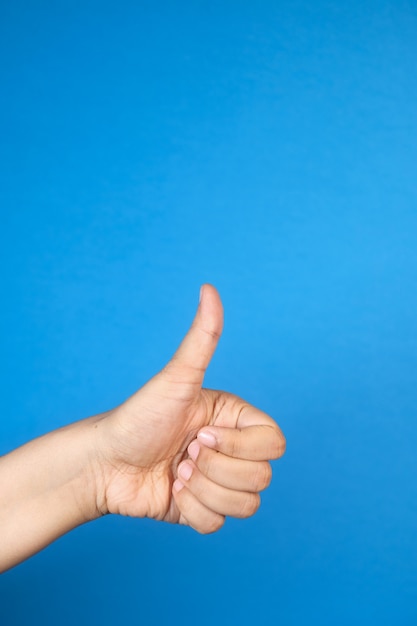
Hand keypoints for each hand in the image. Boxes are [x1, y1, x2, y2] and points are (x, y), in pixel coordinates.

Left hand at [94, 284, 285, 532]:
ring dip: (203, 490)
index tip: (201, 434)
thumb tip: (209, 288)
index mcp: (236, 421)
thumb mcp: (176, 378)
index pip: (275, 444)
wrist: (104, 463)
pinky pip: (221, 524)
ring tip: (176, 471)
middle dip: (215, 469)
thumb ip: (202, 337)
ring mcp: (220, 482)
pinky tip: (171, 492)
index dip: (239, 445)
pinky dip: (193, 511)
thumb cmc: (139, 416)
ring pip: (247, 504)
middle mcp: (233, 451)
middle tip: (183, 452)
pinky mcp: (204, 510)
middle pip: (263, 477)